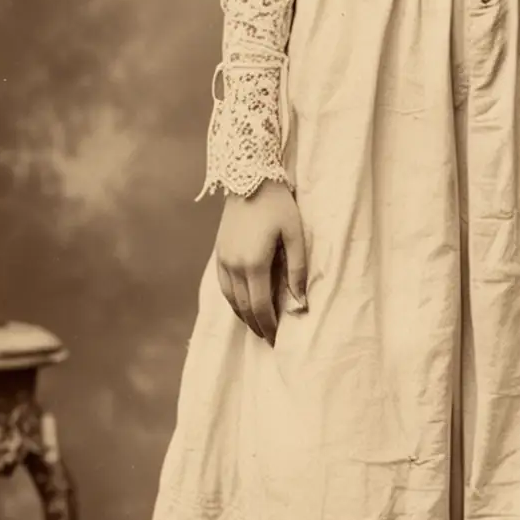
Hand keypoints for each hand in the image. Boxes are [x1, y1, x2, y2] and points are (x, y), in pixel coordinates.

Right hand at [215, 180, 307, 345]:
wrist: (249, 179)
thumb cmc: (279, 206)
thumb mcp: (295, 236)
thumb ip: (297, 270)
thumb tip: (300, 303)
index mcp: (254, 264)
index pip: (259, 306)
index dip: (268, 326)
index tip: (277, 340)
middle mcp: (234, 265)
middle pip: (243, 307)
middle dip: (257, 325)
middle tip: (269, 339)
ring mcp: (223, 259)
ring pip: (231, 299)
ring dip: (243, 316)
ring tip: (257, 326)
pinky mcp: (219, 252)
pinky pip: (224, 285)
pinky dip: (233, 300)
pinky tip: (242, 304)